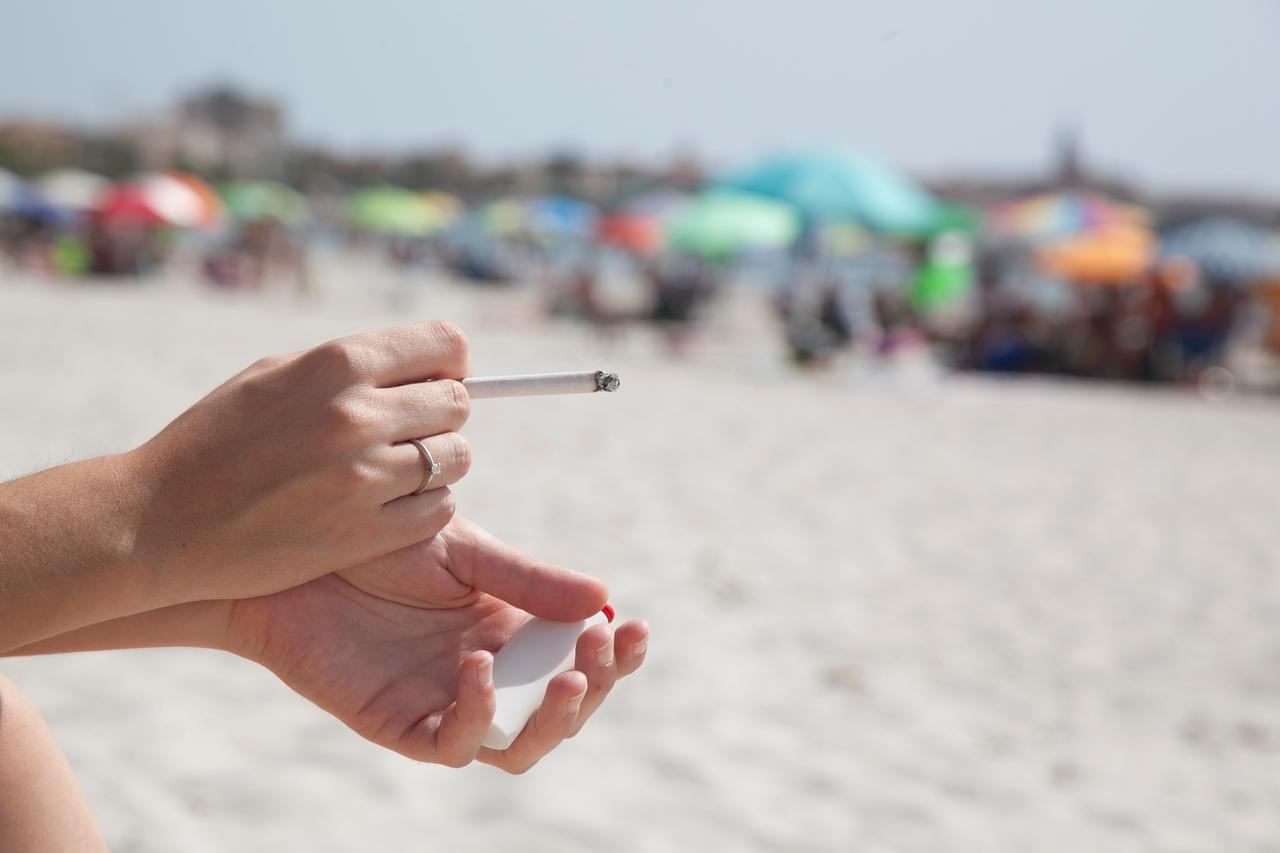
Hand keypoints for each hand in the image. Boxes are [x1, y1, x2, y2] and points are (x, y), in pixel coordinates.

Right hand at [126, 320, 472, 603]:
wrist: (159, 521)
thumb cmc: (215, 439)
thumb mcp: (275, 374)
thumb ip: (351, 366)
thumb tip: (424, 363)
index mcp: (338, 364)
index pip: (448, 345)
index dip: (450, 362)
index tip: (433, 378)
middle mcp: (358, 416)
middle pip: (458, 403)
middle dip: (441, 414)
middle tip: (408, 429)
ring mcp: (365, 479)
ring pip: (456, 458)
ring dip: (437, 463)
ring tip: (395, 469)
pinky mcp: (364, 535)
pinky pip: (440, 509)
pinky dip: (426, 506)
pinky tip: (389, 504)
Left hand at [227, 518, 648, 772]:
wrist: (290, 548)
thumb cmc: (372, 540)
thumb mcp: (462, 550)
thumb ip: (527, 579)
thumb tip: (604, 598)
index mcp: (510, 627)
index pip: (580, 655)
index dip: (617, 652)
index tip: (636, 624)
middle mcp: (487, 669)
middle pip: (563, 707)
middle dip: (597, 684)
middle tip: (599, 647)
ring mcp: (443, 700)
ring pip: (519, 743)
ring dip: (555, 718)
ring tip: (570, 676)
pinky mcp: (397, 722)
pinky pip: (452, 744)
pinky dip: (478, 716)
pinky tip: (478, 668)